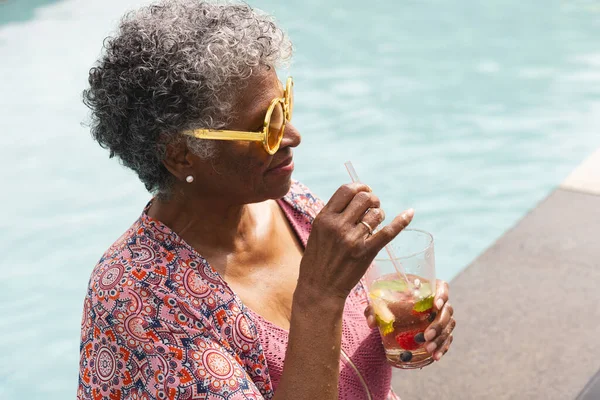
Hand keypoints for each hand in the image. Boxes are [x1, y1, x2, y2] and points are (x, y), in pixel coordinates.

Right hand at [298, 183, 413, 299]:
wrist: (319, 287)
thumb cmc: (318, 259)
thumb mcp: (318, 231)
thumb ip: (334, 214)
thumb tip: (355, 196)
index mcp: (324, 217)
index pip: (347, 190)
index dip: (360, 186)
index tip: (365, 190)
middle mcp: (338, 225)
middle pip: (364, 198)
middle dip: (372, 199)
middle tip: (372, 208)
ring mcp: (352, 239)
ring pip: (377, 213)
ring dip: (379, 214)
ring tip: (375, 224)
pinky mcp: (366, 252)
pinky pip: (388, 232)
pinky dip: (401, 221)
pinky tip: (410, 213)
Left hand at [364, 279, 455, 361]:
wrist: (392, 312)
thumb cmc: (388, 301)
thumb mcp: (380, 302)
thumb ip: (374, 308)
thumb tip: (372, 321)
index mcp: (426, 288)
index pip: (442, 287)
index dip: (442, 295)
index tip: (435, 305)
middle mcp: (437, 302)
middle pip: (447, 311)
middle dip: (439, 325)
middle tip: (426, 336)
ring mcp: (440, 317)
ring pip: (448, 326)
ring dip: (440, 339)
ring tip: (428, 349)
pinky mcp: (440, 331)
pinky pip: (447, 338)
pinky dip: (443, 348)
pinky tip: (435, 356)